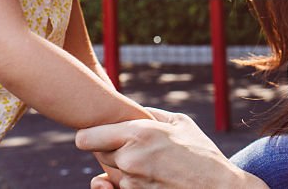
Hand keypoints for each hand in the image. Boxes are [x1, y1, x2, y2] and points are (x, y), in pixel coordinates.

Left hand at [76, 108, 266, 188]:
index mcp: (137, 134)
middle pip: (97, 155)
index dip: (89, 136)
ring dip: (121, 169)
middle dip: (110, 150)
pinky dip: (127, 185)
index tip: (97, 135)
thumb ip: (146, 113)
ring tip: (150, 164)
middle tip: (134, 148)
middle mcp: (129, 160)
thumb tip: (124, 107)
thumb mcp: (178, 122)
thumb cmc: (202, 153)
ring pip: (109, 174)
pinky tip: (148, 178)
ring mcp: (132, 185)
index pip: (85, 139)